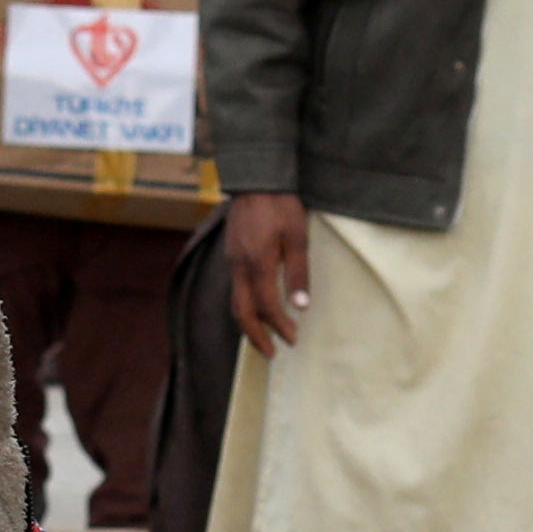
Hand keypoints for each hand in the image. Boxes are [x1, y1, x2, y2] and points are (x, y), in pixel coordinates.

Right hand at [225, 191, 313, 352]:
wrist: (256, 178)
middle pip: (241, 312)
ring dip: (249, 323)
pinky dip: (245, 305)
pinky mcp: (231, 254)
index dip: (279, 325)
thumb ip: (298, 271)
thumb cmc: (280, 204)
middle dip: (256, 336)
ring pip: (235, 301)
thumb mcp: (297, 235)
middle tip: (272, 352)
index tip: (293, 338)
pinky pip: (235, 288)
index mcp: (257, 262)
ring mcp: (232, 260)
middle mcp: (239, 265)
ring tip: (263, 337)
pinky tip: (256, 308)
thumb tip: (301, 304)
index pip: (266, 305)